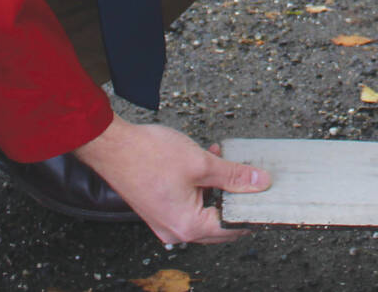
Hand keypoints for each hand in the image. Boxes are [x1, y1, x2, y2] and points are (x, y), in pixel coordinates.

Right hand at [72, 117, 269, 245]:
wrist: (112, 146)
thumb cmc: (148, 155)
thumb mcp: (201, 163)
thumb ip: (234, 176)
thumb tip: (259, 183)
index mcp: (188, 226)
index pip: (232, 227)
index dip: (251, 209)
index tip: (265, 195)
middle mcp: (176, 231)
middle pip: (219, 223)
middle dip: (235, 198)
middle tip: (250, 178)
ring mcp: (165, 221)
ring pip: (204, 210)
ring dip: (218, 188)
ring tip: (223, 161)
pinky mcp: (159, 209)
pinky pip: (189, 204)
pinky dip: (201, 187)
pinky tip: (206, 162)